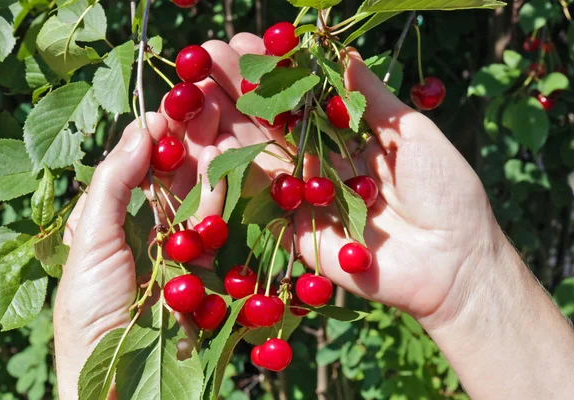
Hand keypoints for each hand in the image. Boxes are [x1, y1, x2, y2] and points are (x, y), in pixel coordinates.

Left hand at [54, 109, 225, 397]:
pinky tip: (224, 177)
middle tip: (205, 113)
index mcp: (112, 222)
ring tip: (218, 137)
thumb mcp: (90, 241)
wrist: (123, 380)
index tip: (171, 111)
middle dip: (186, 146)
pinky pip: (215, 230)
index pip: (135, 170)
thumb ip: (114, 185)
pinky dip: (220, 204)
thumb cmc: (91, 309)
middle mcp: (148, 231)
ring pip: (197, 199)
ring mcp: (180, 250)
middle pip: (170, 180)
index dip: (151, 140)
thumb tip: (140, 129)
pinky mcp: (207, 270)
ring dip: (207, 168)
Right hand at [200, 33, 499, 328]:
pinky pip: (264, 199)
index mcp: (350, 139)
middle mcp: (323, 165)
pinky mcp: (297, 232)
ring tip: (198, 86)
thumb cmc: (447, 192)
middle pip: (275, 125)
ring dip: (229, 121)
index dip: (279, 73)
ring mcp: (307, 198)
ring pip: (262, 156)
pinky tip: (211, 137)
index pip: (305, 100)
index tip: (251, 43)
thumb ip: (373, 99)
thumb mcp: (413, 134)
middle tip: (209, 56)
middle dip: (242, 90)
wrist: (454, 263)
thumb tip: (343, 54)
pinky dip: (237, 170)